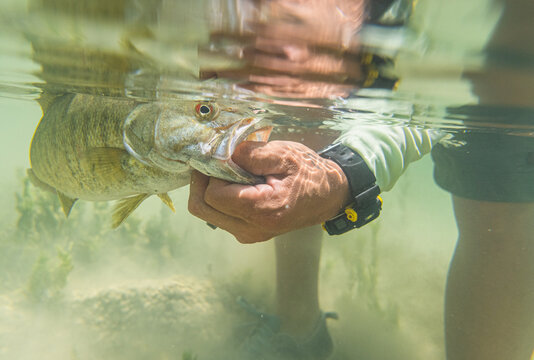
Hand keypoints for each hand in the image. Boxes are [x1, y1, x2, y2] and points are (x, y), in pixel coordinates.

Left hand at [188, 141, 349, 242]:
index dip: (211, 172)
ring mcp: (248, 234)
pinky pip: (218, 215)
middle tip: (216, 161)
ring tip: (229, 171)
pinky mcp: (246, 233)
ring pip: (206, 212)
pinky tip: (235, 182)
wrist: (328, 196)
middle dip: (202, 181)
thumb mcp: (284, 154)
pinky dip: (218, 197)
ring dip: (209, 188)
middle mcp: (251, 228)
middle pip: (202, 208)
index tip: (221, 155)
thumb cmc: (309, 172)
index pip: (213, 194)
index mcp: (262, 210)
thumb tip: (218, 152)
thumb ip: (250, 154)